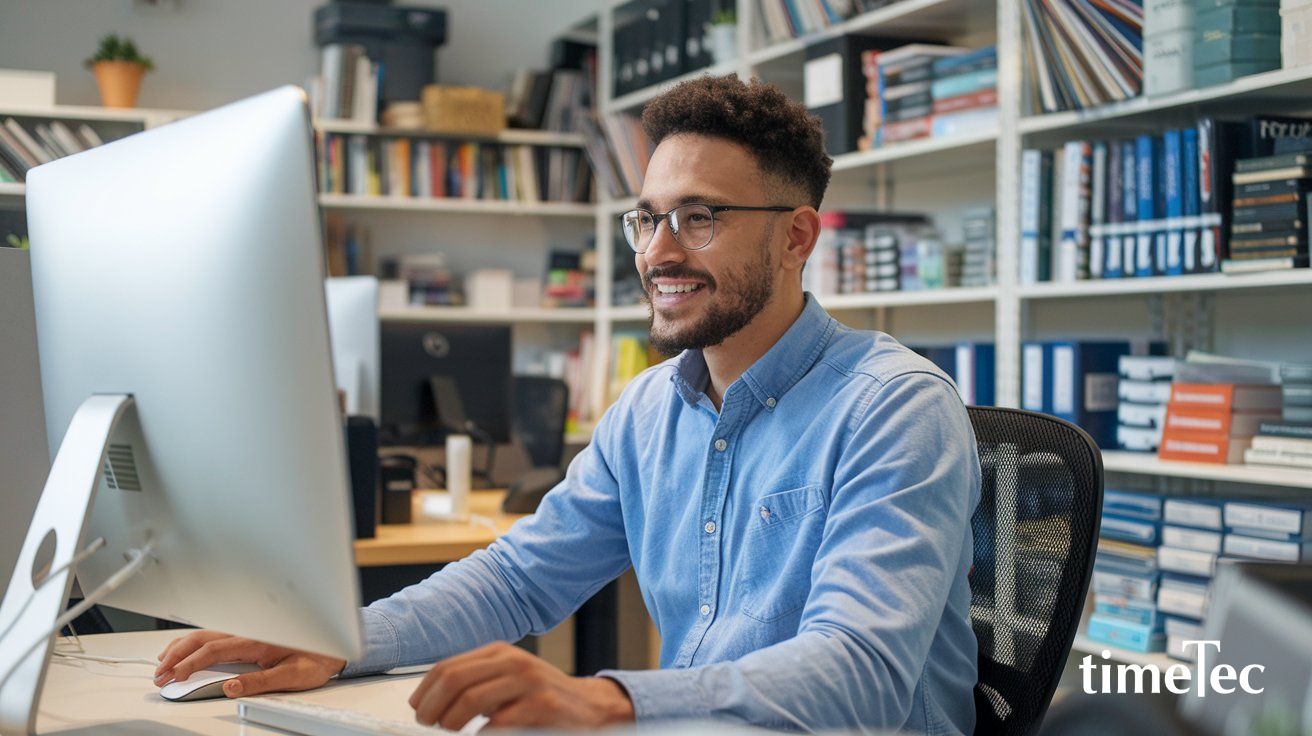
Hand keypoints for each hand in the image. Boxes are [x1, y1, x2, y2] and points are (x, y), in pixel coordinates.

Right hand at [154, 630, 345, 697]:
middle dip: (176, 654)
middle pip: (202, 637)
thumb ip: (260, 682)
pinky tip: (186, 650)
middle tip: (159, 674)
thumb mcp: (292, 676)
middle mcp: (249, 630)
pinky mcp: (250, 632)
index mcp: (256, 639)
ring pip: (206, 633)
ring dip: (181, 646)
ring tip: (163, 662)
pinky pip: (215, 633)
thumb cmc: (317, 657)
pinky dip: (194, 642)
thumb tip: (230, 687)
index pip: (213, 650)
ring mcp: (248, 629)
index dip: (189, 663)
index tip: (173, 677)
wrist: (335, 643)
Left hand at [409, 642, 633, 729]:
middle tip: (428, 725)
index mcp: (499, 652)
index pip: (447, 667)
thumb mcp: (507, 679)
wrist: (591, 707)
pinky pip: (497, 724)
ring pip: (471, 700)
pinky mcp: (542, 706)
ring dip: (451, 722)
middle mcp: (513, 661)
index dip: (425, 691)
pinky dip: (480, 735)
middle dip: (432, 708)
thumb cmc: (542, 697)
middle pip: (454, 681)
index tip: (418, 709)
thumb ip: (476, 683)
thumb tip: (430, 703)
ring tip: (447, 733)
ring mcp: (529, 682)